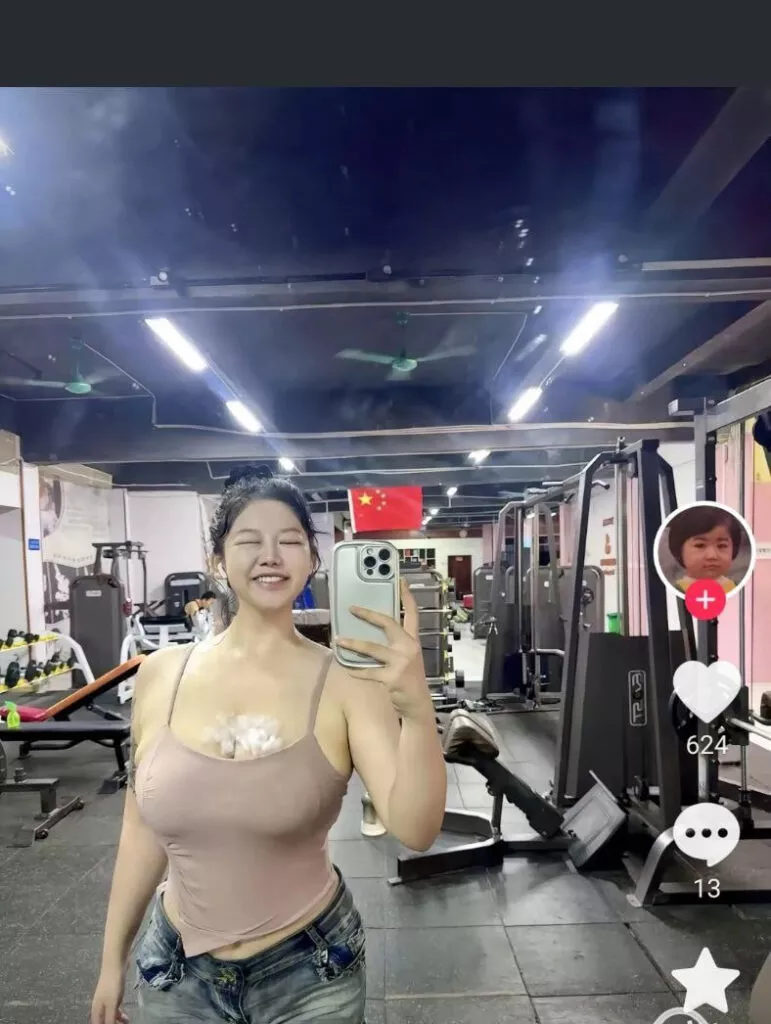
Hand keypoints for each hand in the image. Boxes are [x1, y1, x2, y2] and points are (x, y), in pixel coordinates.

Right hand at [91, 965, 128, 1023]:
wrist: (115, 964)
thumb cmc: (112, 985)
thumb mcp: (112, 1004)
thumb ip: (110, 1018)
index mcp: (96, 1010)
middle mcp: (99, 1006)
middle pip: (103, 1020)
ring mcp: (105, 999)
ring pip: (110, 1015)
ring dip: (117, 1020)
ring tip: (127, 1022)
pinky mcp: (112, 993)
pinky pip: (114, 1008)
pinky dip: (119, 1013)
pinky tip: (125, 1015)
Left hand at [336, 577, 432, 721]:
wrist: (417, 704)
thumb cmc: (409, 678)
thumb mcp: (408, 656)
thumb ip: (395, 644)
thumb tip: (370, 631)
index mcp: (413, 640)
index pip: (412, 613)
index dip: (407, 595)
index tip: (401, 579)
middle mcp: (409, 647)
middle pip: (388, 624)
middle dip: (368, 615)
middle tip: (352, 608)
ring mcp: (401, 662)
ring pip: (372, 648)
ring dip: (353, 644)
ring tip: (338, 640)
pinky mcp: (392, 678)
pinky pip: (368, 671)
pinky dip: (355, 670)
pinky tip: (346, 668)